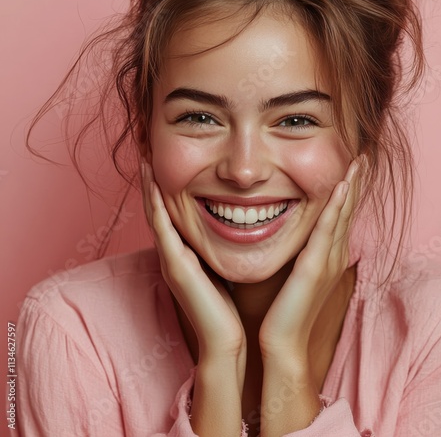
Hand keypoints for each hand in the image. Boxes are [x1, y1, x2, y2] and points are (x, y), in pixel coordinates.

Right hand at [141, 160, 244, 435]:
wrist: (226, 341)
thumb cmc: (229, 308)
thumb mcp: (224, 270)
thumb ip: (222, 251)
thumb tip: (238, 229)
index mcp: (187, 254)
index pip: (175, 216)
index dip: (168, 191)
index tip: (168, 166)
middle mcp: (175, 254)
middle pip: (161, 211)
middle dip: (155, 184)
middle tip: (150, 155)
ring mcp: (172, 259)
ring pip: (156, 214)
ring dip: (150, 187)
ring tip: (146, 160)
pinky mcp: (175, 265)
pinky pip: (163, 226)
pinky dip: (155, 203)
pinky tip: (154, 180)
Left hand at [258, 155, 364, 435]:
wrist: (283, 340)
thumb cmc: (285, 307)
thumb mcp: (296, 273)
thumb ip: (300, 252)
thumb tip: (295, 233)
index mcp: (328, 255)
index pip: (340, 215)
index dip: (348, 190)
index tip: (351, 166)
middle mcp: (334, 254)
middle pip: (348, 210)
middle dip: (355, 182)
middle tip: (361, 156)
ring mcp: (328, 261)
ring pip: (342, 215)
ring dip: (350, 187)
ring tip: (357, 162)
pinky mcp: (315, 267)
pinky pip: (328, 230)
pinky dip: (336, 207)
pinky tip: (340, 186)